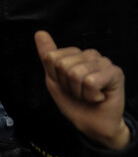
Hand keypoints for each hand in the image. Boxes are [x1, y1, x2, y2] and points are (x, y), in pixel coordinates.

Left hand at [35, 31, 129, 149]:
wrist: (91, 124)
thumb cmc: (74, 102)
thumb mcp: (53, 79)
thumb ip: (47, 55)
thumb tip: (40, 32)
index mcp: (74, 54)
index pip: (51, 57)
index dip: (55, 76)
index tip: (66, 85)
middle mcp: (90, 54)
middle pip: (63, 65)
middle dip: (67, 85)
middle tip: (79, 92)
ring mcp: (104, 62)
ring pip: (76, 74)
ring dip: (79, 92)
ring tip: (89, 94)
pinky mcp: (115, 72)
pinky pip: (91, 81)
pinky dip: (90, 95)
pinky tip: (99, 97)